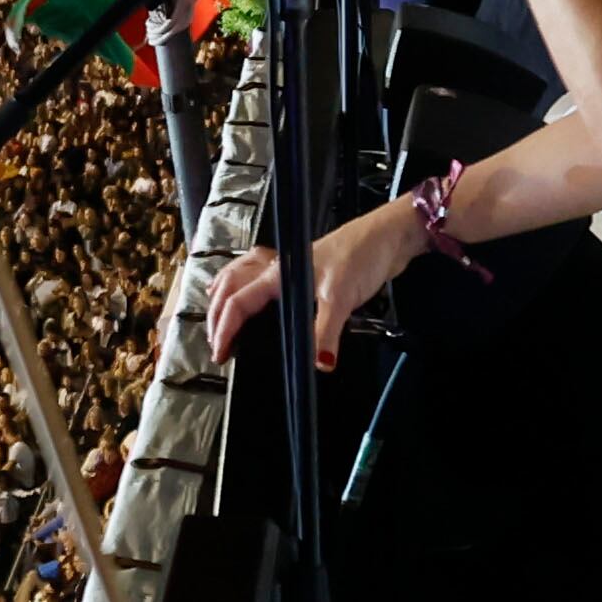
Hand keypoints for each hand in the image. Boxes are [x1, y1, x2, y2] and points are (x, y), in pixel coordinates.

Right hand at [203, 200, 425, 373]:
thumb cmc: (360, 255)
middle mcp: (278, 270)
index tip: (220, 353)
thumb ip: (326, 331)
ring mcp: (290, 270)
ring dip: (226, 295)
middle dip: (217, 316)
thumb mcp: (341, 298)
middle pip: (231, 289)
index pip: (238, 302)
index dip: (224, 329)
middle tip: (216, 344)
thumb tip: (318, 364)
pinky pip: (264, 280)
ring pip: (243, 278)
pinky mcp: (304, 274)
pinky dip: (249, 287)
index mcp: (278, 275)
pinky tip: (257, 296)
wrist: (386, 237)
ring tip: (215, 313)